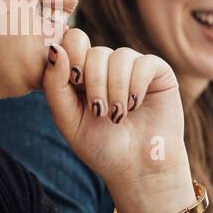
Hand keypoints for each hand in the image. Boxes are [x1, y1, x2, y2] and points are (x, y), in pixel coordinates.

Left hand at [42, 28, 189, 194]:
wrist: (138, 170)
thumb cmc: (101, 148)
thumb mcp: (67, 120)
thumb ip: (54, 85)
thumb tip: (56, 48)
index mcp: (82, 74)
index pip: (73, 42)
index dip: (73, 55)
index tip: (76, 82)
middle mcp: (107, 67)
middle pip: (95, 52)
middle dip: (95, 83)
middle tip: (100, 112)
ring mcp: (133, 68)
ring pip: (120, 56)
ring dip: (116, 89)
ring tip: (118, 116)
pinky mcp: (158, 73)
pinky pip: (144, 63)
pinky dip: (136, 85)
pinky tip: (135, 106)